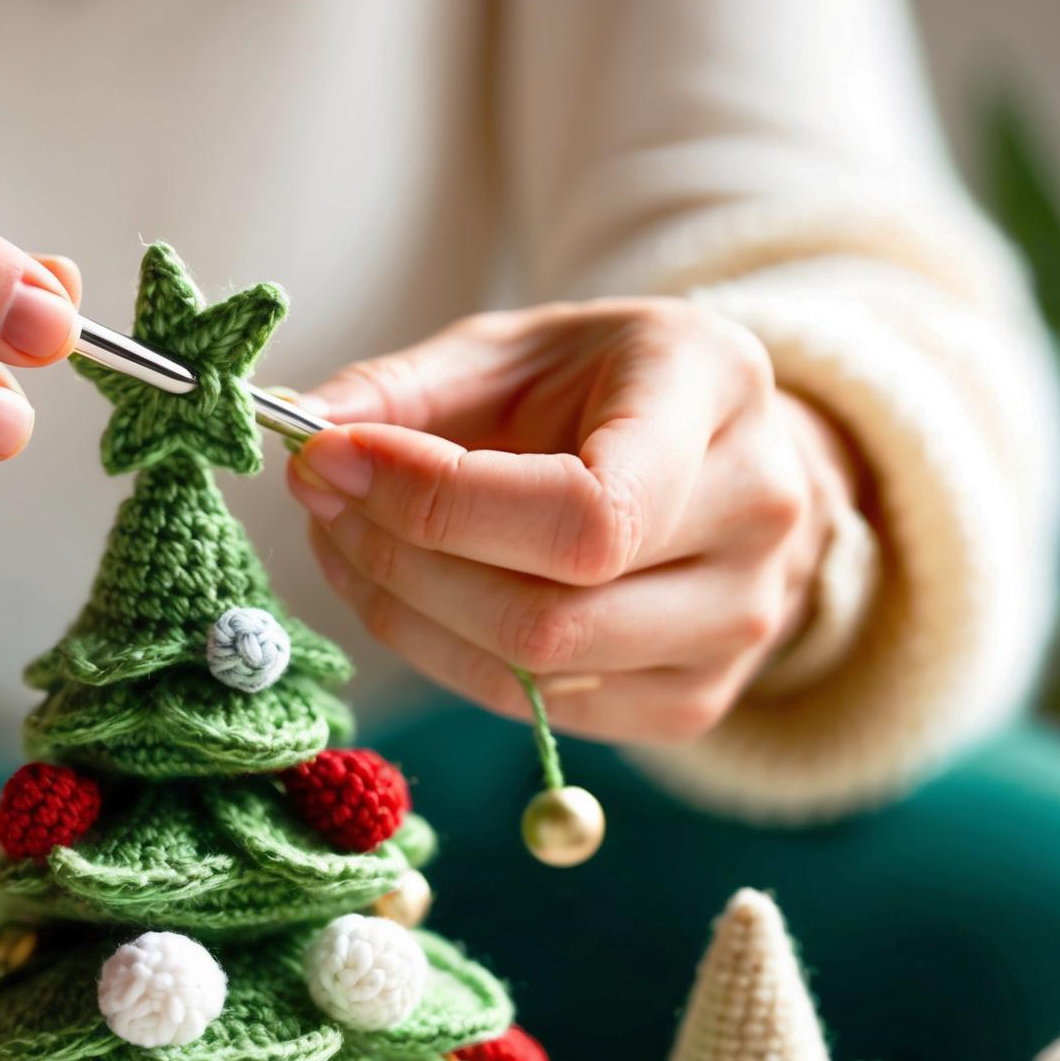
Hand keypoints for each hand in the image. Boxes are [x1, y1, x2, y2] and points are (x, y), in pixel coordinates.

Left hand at [287, 299, 858, 744]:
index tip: (332, 461)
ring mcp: (737, 628)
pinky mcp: (692, 704)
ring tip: (348, 543)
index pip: (585, 510)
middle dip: (400, 561)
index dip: (441, 506)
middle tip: (323, 502)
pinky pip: (535, 710)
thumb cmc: (600, 391)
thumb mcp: (511, 350)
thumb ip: (402, 390)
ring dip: (405, 613)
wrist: (708, 460)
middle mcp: (756, 519)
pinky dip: (441, 655)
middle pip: (548, 611)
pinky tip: (405, 596)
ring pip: (533, 673)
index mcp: (716, 396)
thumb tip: (302, 432)